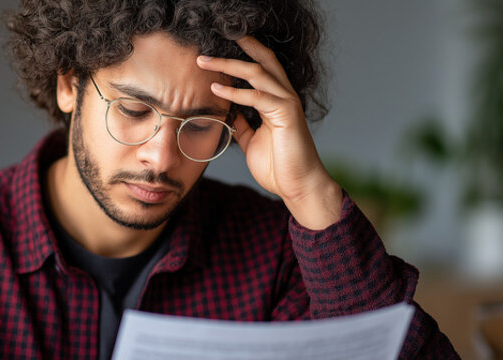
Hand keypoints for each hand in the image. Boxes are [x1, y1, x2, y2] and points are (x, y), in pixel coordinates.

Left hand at [196, 36, 341, 228]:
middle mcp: (284, 97)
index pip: (261, 68)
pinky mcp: (286, 116)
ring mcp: (287, 104)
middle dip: (239, 48)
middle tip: (210, 43)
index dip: (243, 54)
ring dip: (228, 65)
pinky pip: (258, 97)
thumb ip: (242, 124)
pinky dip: (235, 91)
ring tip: (204, 61)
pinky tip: (216, 88)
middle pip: (263, 61)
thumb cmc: (279, 166)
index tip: (218, 48)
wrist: (298, 186)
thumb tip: (227, 112)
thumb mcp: (252, 140)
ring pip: (258, 73)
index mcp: (277, 100)